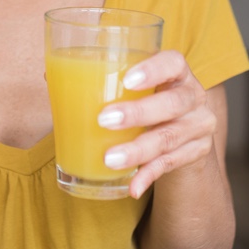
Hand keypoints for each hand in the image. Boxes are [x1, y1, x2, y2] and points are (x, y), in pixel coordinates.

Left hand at [96, 50, 216, 198]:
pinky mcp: (196, 153)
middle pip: (172, 103)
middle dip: (137, 113)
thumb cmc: (147, 101)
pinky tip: (132, 186)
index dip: (153, 69)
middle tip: (104, 120)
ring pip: (169, 138)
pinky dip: (148, 175)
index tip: (126, 80)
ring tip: (110, 159)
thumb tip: (51, 76)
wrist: (182, 135)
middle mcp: (193, 96)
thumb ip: (100, 80)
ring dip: (138, 150)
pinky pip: (170, 165)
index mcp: (177, 72)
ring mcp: (198, 126)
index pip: (173, 62)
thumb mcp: (134, 88)